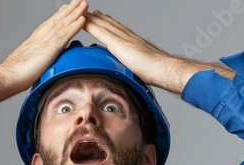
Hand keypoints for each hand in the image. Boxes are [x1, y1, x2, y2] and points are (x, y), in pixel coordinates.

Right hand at [0, 0, 88, 93]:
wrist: (8, 76)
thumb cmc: (15, 74)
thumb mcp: (28, 63)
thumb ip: (37, 59)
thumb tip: (41, 63)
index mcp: (35, 39)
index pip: (50, 24)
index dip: (60, 15)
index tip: (67, 8)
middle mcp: (40, 36)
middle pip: (58, 19)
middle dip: (69, 9)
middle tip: (79, 0)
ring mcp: (46, 41)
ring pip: (63, 23)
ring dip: (75, 13)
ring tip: (84, 4)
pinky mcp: (50, 48)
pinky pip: (65, 34)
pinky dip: (74, 26)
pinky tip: (83, 20)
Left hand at [84, 10, 233, 93]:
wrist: (161, 68)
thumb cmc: (155, 71)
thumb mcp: (143, 67)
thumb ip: (137, 66)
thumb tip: (136, 74)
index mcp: (133, 41)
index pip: (117, 29)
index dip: (108, 23)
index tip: (101, 18)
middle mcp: (127, 35)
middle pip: (109, 23)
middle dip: (99, 17)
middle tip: (90, 11)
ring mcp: (121, 37)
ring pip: (102, 24)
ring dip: (91, 18)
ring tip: (83, 12)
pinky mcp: (116, 42)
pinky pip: (100, 31)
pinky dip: (90, 25)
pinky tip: (82, 22)